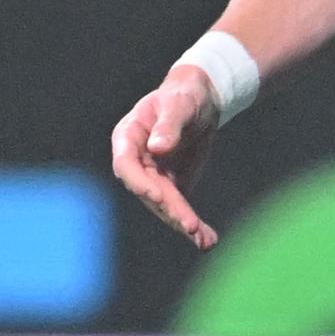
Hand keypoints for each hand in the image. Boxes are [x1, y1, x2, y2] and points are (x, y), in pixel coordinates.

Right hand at [110, 65, 225, 249]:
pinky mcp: (172, 188)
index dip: (139, 182)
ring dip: (183, 224)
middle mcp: (137, 162)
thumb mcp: (179, 104)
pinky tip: (208, 240)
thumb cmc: (184, 95)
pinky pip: (180, 209)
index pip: (126, 164)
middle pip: (149, 191)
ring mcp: (153, 178)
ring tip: (205, 240)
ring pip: (165, 207)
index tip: (158, 197)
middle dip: (170, 209)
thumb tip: (157, 147)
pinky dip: (193, 226)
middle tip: (190, 225)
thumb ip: (168, 124)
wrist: (200, 103)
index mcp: (128, 137)